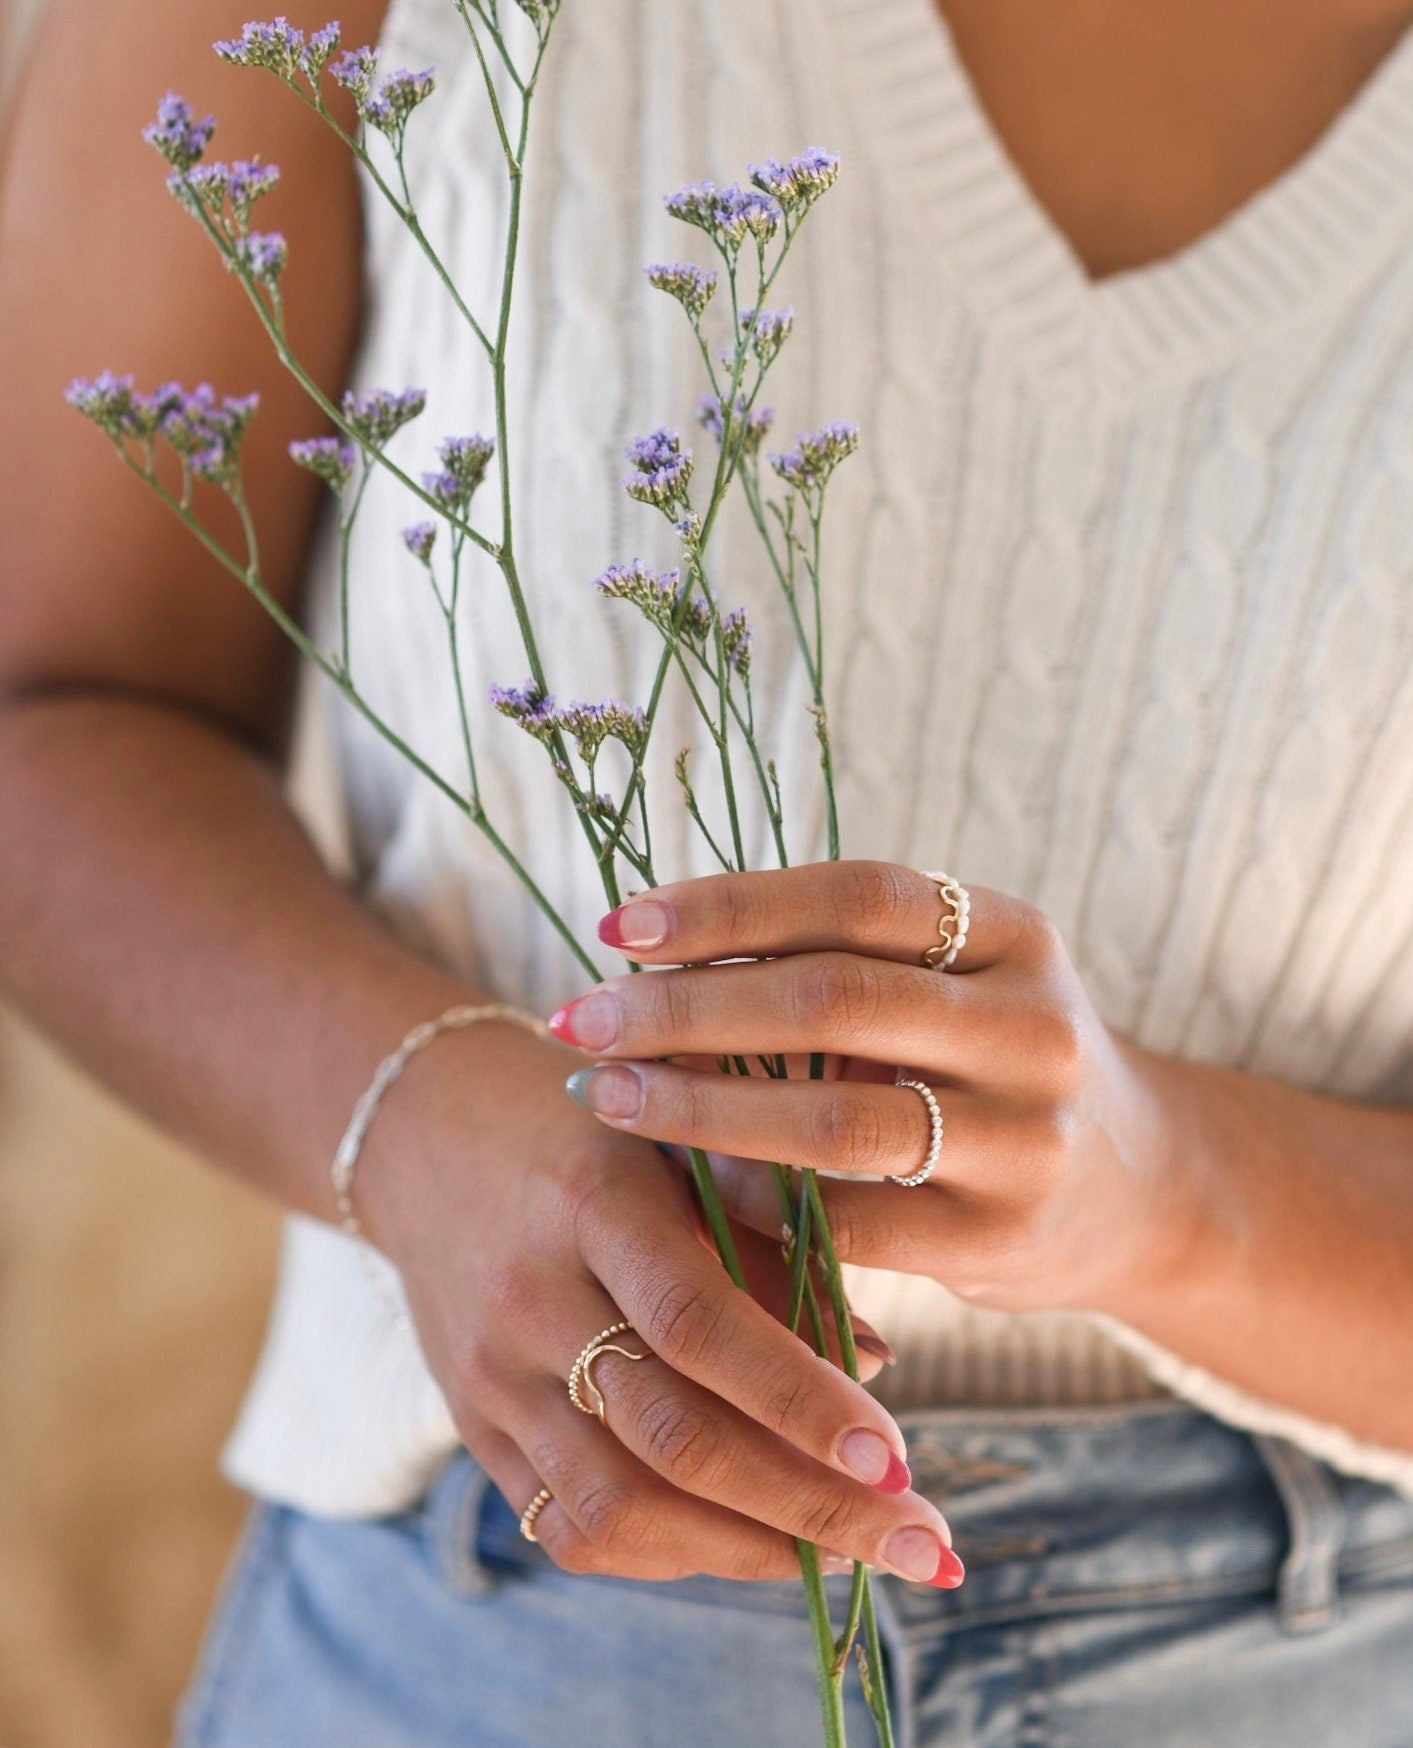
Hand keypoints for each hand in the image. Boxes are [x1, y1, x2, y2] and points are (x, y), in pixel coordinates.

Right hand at [354, 1017, 962, 1586]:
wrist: (427, 1134)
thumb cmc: (591, 1129)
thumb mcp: (681, 1139)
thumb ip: (775, 1234)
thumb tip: (878, 1361)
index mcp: (592, 1203)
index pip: (699, 1324)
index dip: (802, 1399)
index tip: (899, 1459)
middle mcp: (529, 1297)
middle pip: (672, 1439)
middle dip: (811, 1506)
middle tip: (923, 1542)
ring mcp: (490, 1376)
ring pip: (621, 1507)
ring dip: (753, 1549)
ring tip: (854, 1556)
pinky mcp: (473, 1428)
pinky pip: (573, 1527)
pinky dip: (675, 1553)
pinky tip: (755, 1543)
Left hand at [550, 862, 1204, 1319]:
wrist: (1141, 1191)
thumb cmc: (997, 1066)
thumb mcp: (957, 987)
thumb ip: (842, 965)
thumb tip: (655, 953)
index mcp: (1012, 935)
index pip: (854, 897)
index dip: (729, 904)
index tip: (620, 924)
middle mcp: (1033, 1027)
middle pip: (832, 998)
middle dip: (687, 1006)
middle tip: (584, 1016)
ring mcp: (1027, 1138)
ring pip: (833, 1119)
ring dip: (698, 1105)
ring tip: (606, 1094)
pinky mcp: (1001, 1240)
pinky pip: (848, 1223)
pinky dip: (753, 1200)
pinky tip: (687, 1181)